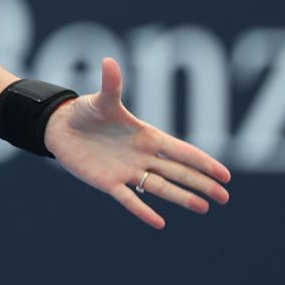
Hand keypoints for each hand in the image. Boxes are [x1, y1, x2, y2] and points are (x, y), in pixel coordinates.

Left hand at [44, 57, 232, 229]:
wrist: (60, 127)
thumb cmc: (85, 111)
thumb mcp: (101, 99)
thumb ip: (111, 85)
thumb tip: (109, 61)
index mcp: (146, 136)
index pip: (181, 150)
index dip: (203, 162)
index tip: (224, 175)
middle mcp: (141, 156)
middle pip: (178, 172)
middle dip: (201, 184)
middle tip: (224, 198)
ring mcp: (127, 171)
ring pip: (160, 187)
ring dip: (181, 198)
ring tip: (203, 208)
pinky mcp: (108, 183)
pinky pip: (129, 200)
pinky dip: (143, 211)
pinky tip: (160, 223)